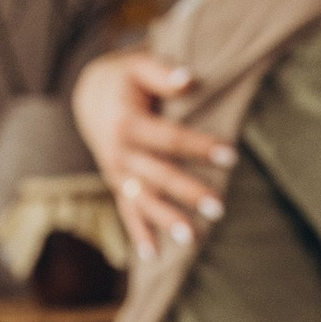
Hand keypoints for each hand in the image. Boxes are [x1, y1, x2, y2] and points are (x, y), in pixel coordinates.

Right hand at [70, 49, 231, 257]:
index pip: (169, 138)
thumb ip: (163, 73)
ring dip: (166, 219)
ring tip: (191, 238)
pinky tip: (153, 256)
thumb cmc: (125, 78)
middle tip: (219, 207)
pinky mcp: (117, 184)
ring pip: (143, 200)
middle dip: (188, 192)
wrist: (89, 94)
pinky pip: (127, 211)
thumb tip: (188, 79)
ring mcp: (115, 172)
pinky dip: (138, 234)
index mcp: (125, 122)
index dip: (199, 146)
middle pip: (158, 175)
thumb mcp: (139, 65)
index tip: (231, 155)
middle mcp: (117, 152)